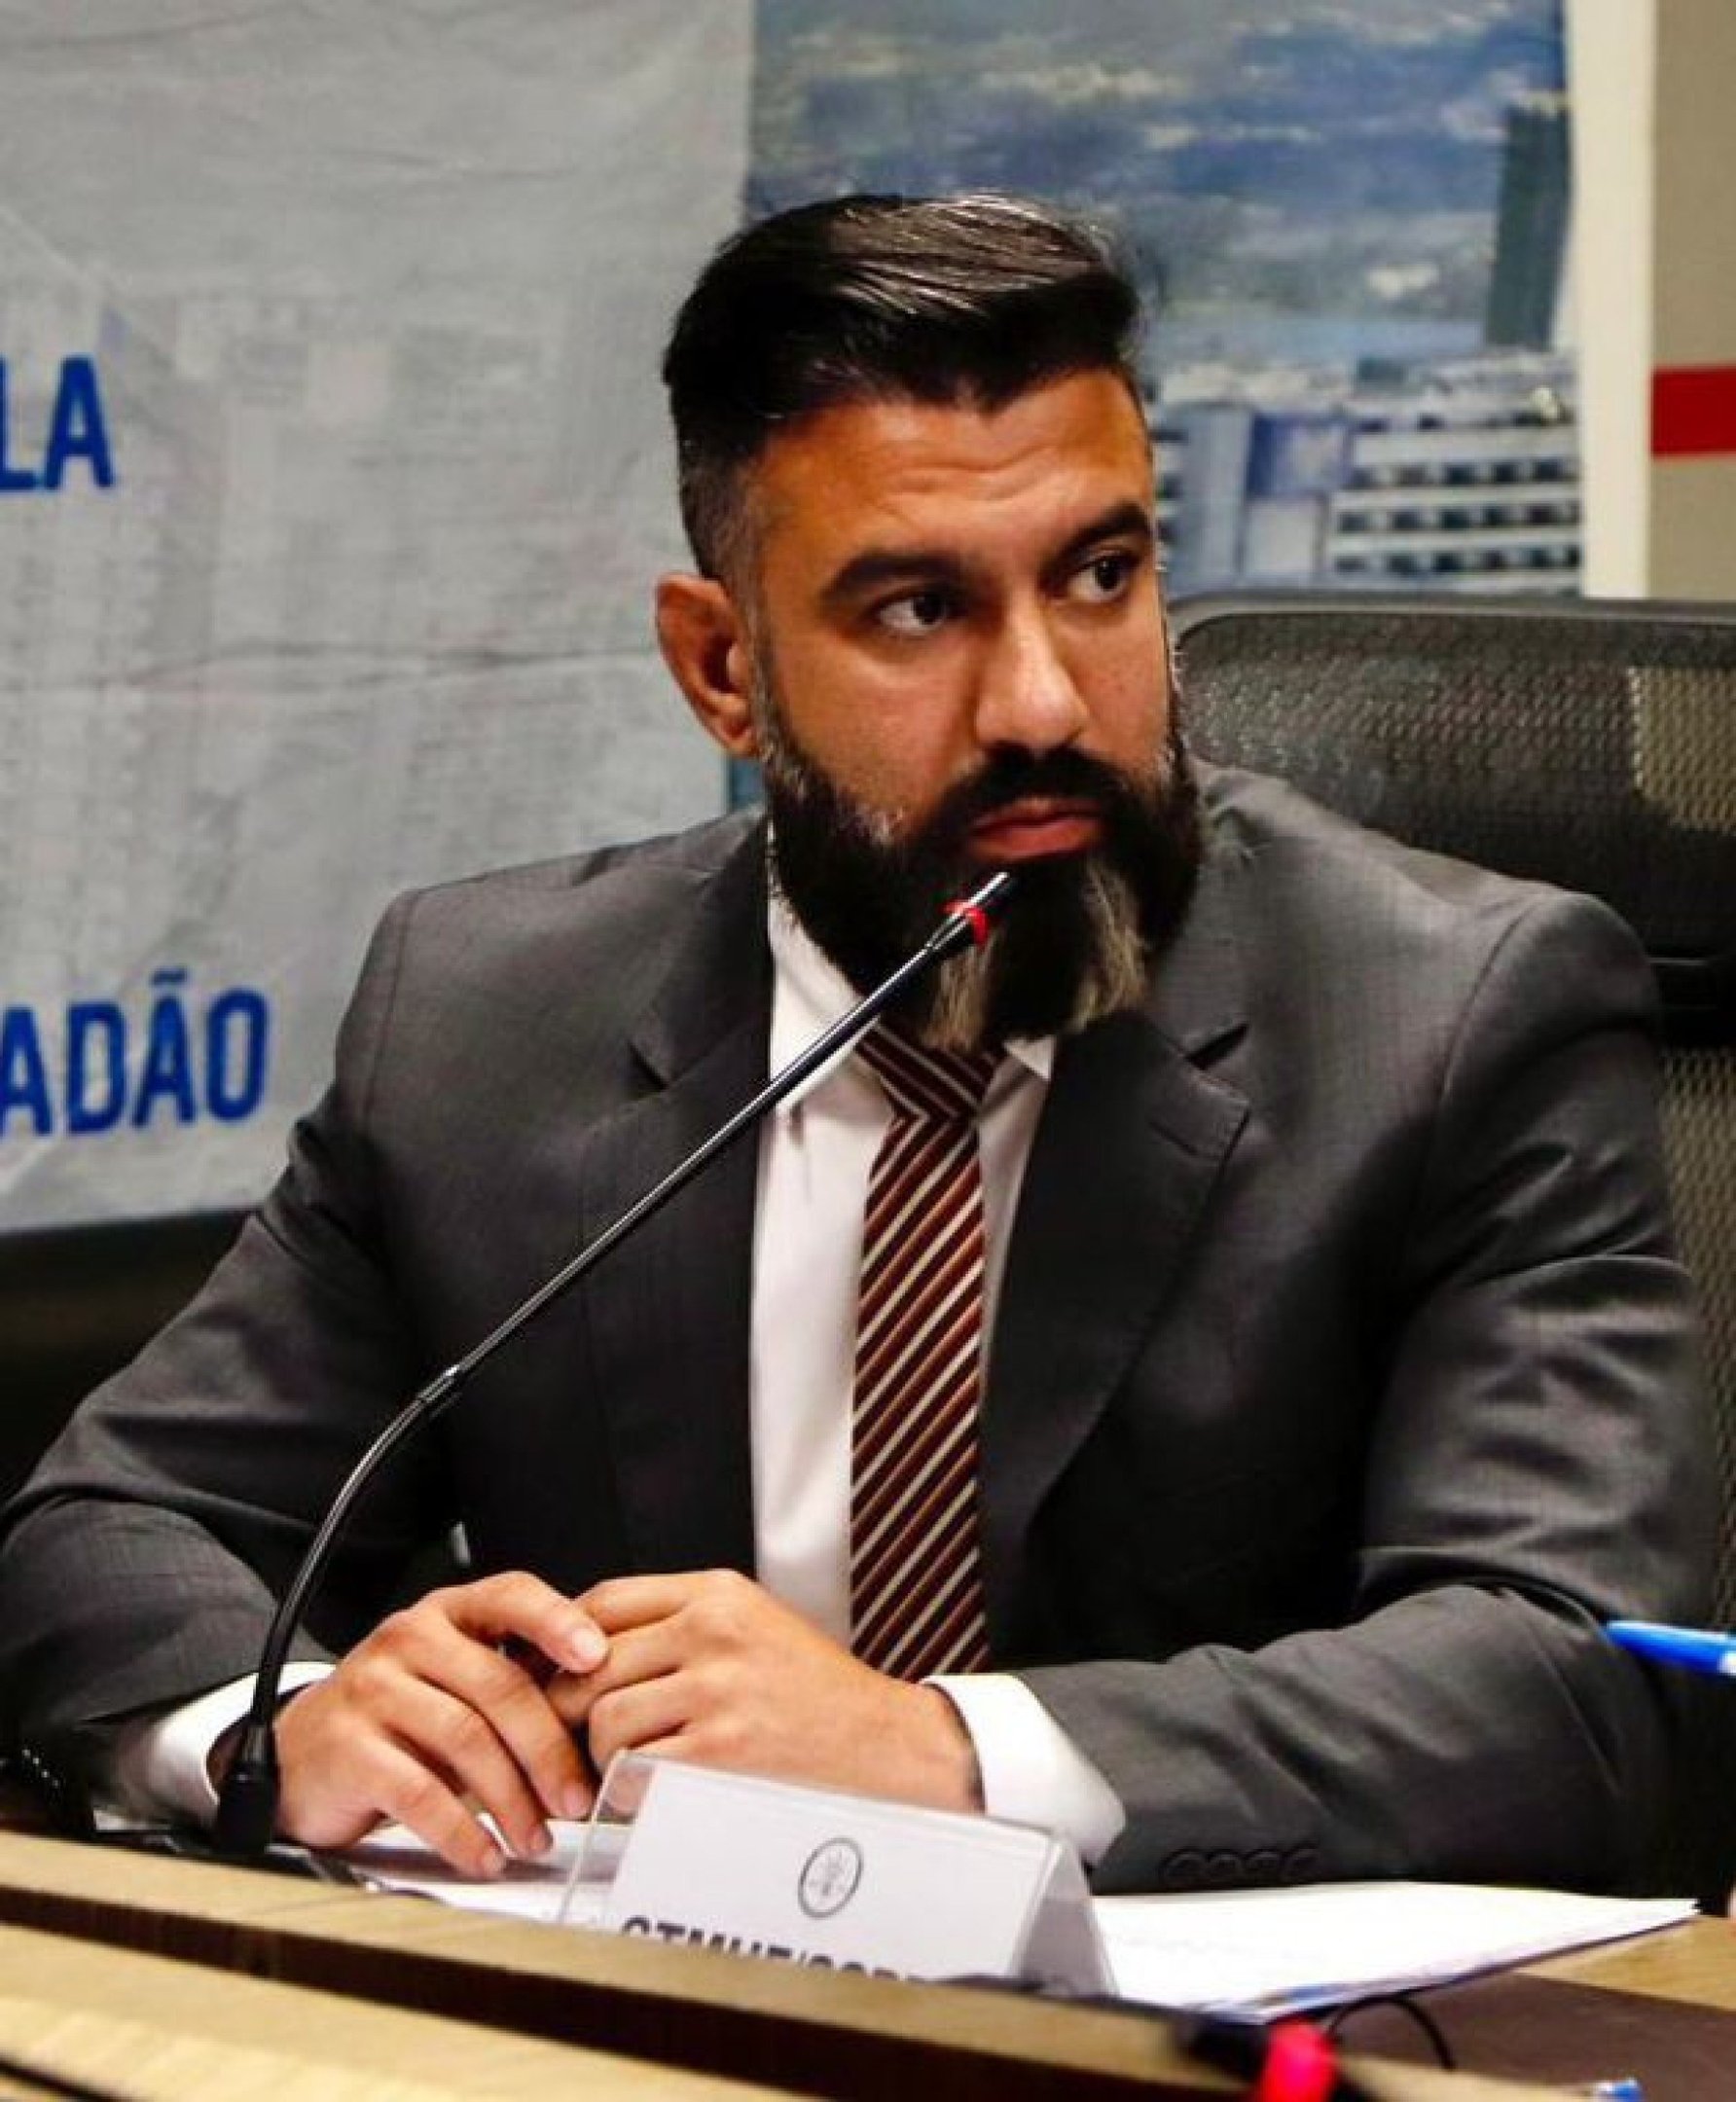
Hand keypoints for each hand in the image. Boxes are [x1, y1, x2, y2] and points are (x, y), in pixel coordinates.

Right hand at [267, 1571, 606, 1875]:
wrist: (299, 1753)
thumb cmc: (398, 1718)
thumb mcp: (455, 1684)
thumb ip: (515, 1685)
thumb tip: (598, 1725)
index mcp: (448, 1613)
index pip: (511, 1596)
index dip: (559, 1622)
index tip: (598, 1658)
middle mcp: (409, 1638)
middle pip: (500, 1686)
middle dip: (549, 1750)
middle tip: (577, 1799)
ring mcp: (373, 1689)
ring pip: (466, 1740)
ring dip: (513, 1800)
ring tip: (536, 1838)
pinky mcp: (347, 1747)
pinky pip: (420, 1792)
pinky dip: (462, 1832)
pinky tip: (486, 1855)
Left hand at [554, 1569, 981, 1810]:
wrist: (883, 1741)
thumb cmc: (815, 1691)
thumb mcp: (753, 1624)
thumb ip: (682, 1624)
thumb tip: (590, 1649)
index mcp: (718, 1593)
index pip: (604, 1602)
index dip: (563, 1642)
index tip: (554, 1672)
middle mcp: (714, 1630)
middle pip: (591, 1663)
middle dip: (569, 1709)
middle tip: (570, 1738)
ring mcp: (719, 1688)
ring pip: (605, 1719)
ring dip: (599, 1755)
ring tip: (617, 1770)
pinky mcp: (724, 1749)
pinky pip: (637, 1767)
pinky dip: (626, 1789)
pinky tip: (641, 1794)